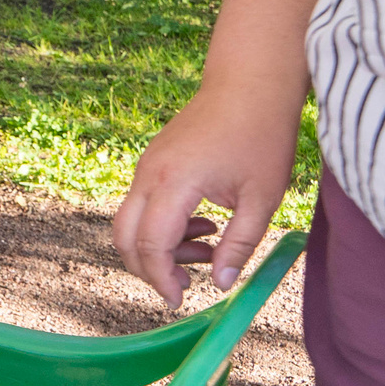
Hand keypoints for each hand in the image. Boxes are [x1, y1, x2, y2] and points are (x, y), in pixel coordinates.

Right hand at [113, 80, 306, 308]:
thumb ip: (239, 244)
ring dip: (162, 246)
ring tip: (212, 245)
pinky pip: (143, 204)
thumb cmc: (260, 137)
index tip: (180, 300)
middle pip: (124, 236)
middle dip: (149, 268)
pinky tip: (206, 221)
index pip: (150, 244)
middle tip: (186, 284)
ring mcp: (146, 167)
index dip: (161, 278)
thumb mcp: (261, 198)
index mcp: (173, 183)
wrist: (247, 85)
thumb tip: (222, 284)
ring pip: (132, 222)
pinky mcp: (152, 163)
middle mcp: (148, 175)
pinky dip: (165, 225)